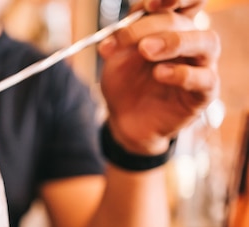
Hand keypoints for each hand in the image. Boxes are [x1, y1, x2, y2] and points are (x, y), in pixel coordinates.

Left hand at [98, 0, 219, 154]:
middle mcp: (191, 41)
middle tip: (128, 39)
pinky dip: (182, 74)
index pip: (183, 2)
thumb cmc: (126, 82)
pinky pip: (204, 79)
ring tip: (146, 51)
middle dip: (152, 26)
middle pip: (182, 21)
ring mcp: (201, 65)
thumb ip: (122, 37)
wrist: (125, 119)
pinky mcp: (203, 93)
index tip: (149, 5)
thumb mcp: (117, 56)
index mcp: (171, 26)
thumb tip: (120, 28)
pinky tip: (160, 74)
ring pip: (206, 42)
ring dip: (174, 42)